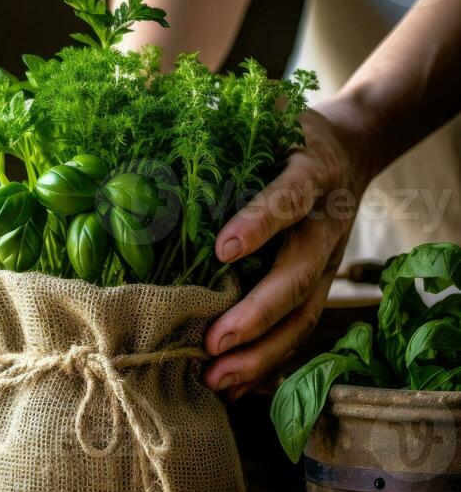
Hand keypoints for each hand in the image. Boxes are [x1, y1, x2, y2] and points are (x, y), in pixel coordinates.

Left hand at [204, 103, 375, 400]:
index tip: (222, 248)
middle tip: (214, 341)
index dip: (259, 222)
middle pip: (301, 273)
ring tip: (219, 379)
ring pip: (304, 314)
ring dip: (263, 352)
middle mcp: (325, 221)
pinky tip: (235, 387)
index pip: (288, 197)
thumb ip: (217, 112)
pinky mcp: (320, 285)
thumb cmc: (286, 131)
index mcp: (310, 172)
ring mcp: (327, 259)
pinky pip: (299, 329)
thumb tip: (141, 105)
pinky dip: (271, 362)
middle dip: (258, 312)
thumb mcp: (263, 110)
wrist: (350, 149)